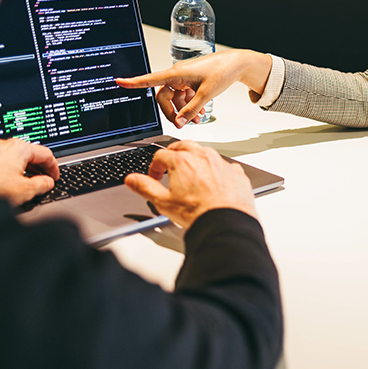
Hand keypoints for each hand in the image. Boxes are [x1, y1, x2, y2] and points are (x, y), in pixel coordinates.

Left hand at [0, 138, 59, 205]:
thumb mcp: (25, 191)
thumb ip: (42, 185)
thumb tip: (47, 182)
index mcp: (19, 148)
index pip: (46, 154)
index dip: (54, 167)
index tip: (54, 177)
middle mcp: (4, 144)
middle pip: (29, 154)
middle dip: (38, 168)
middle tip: (42, 181)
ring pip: (14, 157)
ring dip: (23, 170)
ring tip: (24, 185)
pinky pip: (0, 161)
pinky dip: (8, 170)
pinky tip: (5, 185)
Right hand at [116, 49, 271, 127]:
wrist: (236, 63)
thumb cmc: (222, 71)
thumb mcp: (206, 94)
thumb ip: (192, 109)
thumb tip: (181, 122)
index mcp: (177, 73)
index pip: (151, 79)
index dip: (134, 82)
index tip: (119, 82)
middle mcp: (177, 74)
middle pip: (164, 97)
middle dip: (172, 112)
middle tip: (182, 124)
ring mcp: (184, 78)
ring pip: (175, 98)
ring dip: (183, 110)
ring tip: (197, 119)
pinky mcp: (191, 81)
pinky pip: (184, 96)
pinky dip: (189, 105)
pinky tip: (199, 112)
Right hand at [124, 140, 256, 227]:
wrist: (226, 223)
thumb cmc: (198, 213)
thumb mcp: (163, 202)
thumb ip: (145, 187)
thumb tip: (132, 179)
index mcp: (183, 161)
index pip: (161, 155)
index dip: (154, 166)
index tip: (155, 176)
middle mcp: (203, 157)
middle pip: (183, 145)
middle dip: (174, 154)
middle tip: (170, 166)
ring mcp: (221, 163)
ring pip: (205, 152)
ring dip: (195, 158)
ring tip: (190, 173)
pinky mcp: (235, 172)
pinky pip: (223, 164)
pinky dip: (215, 169)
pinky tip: (212, 182)